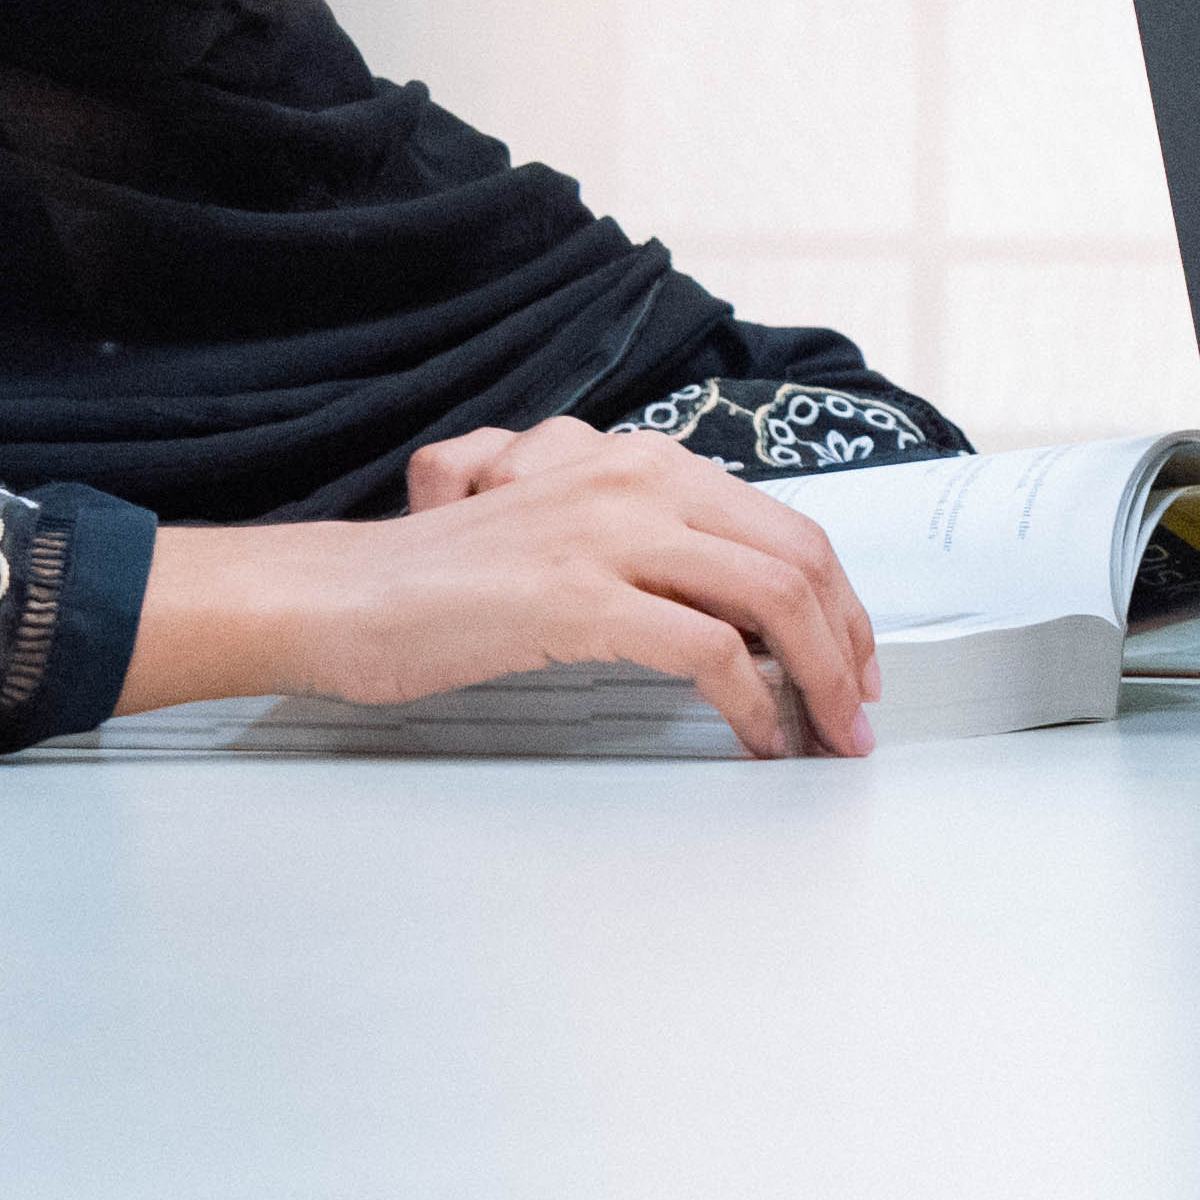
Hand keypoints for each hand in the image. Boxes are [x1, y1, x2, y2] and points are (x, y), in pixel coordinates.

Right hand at [123, 419, 881, 750]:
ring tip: (827, 735)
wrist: (340, 595)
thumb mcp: (564, 530)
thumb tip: (735, 612)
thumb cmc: (443, 581)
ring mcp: (609, 532)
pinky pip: (708, 651)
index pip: (785, 523)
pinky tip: (758, 740)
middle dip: (850, 642)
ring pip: (773, 597)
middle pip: (800, 555)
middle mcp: (637, 477)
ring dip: (820, 678)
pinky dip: (753, 704)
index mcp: (639, 459)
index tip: (854, 661)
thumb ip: (646, 542)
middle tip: (859, 710)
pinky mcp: (579, 597)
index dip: (839, 601)